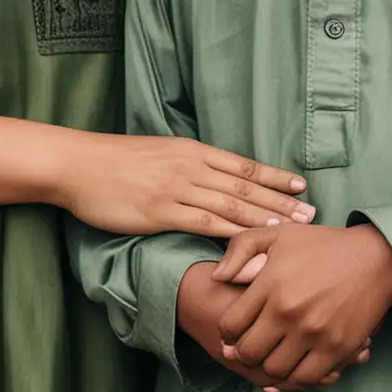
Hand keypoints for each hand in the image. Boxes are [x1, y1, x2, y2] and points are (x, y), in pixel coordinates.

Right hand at [55, 134, 314, 237]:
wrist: (80, 164)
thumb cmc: (115, 161)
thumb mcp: (159, 153)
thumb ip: (187, 164)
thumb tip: (213, 177)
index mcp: (192, 150)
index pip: (243, 164)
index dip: (274, 176)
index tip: (301, 186)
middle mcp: (191, 166)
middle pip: (245, 185)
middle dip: (281, 201)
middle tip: (311, 214)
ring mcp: (177, 189)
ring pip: (231, 205)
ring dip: (265, 218)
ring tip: (292, 230)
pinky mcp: (161, 212)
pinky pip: (203, 223)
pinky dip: (231, 232)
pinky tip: (250, 241)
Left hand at [177, 261, 369, 391]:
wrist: (374, 259)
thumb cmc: (322, 246)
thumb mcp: (278, 234)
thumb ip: (241, 249)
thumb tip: (217, 277)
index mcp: (270, 283)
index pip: (231, 325)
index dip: (227, 333)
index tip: (235, 332)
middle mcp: (288, 310)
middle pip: (249, 353)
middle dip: (245, 353)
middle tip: (252, 347)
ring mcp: (313, 332)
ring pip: (275, 370)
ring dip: (270, 367)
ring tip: (274, 355)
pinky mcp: (336, 348)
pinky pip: (305, 378)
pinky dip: (297, 376)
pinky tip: (297, 363)